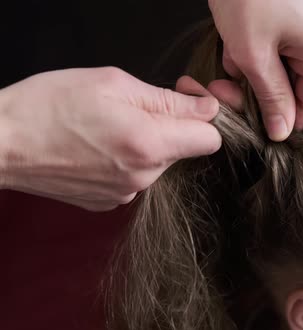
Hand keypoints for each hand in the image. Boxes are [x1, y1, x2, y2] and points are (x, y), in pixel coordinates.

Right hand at [0, 68, 220, 210]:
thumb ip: (169, 100)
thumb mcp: (113, 84)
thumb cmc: (48, 105)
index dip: (204, 116)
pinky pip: (135, 177)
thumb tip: (208, 108)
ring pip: (158, 163)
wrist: (1, 144)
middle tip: (135, 106)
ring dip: (146, 143)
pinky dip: (126, 160)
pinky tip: (97, 146)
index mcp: (149, 144)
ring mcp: (125, 193)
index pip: (211, 140)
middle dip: (170, 126)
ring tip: (108, 126)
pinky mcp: (108, 202)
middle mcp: (143, 176)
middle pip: (183, 150)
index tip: (186, 100)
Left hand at [208, 0, 302, 140]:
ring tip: (232, 53)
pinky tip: (237, 39)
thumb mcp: (254, 55)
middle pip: (297, 86)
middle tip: (227, 87)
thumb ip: (270, 98)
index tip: (255, 123)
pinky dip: (256, 49)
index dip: (283, 119)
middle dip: (259, 90)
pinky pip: (280, 46)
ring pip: (284, 68)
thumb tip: (281, 130)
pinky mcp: (298, 13)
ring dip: (253, 69)